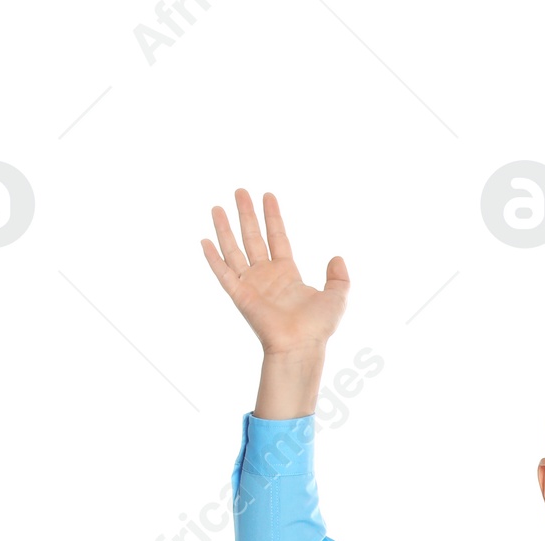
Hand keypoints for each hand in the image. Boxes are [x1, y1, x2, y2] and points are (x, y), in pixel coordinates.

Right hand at [201, 189, 347, 356]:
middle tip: (240, 191)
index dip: (273, 217)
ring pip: (234, 250)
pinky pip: (223, 273)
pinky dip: (213, 258)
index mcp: (287, 274)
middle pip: (253, 237)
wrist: (301, 346)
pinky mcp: (240, 296)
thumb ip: (339, 278)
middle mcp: (266, 276)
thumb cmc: (318, 327)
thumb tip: (337, 258)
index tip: (267, 196)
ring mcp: (251, 285)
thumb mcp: (337, 298)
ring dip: (225, 229)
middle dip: (247, 214)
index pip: (277, 237)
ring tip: (217, 207)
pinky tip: (204, 241)